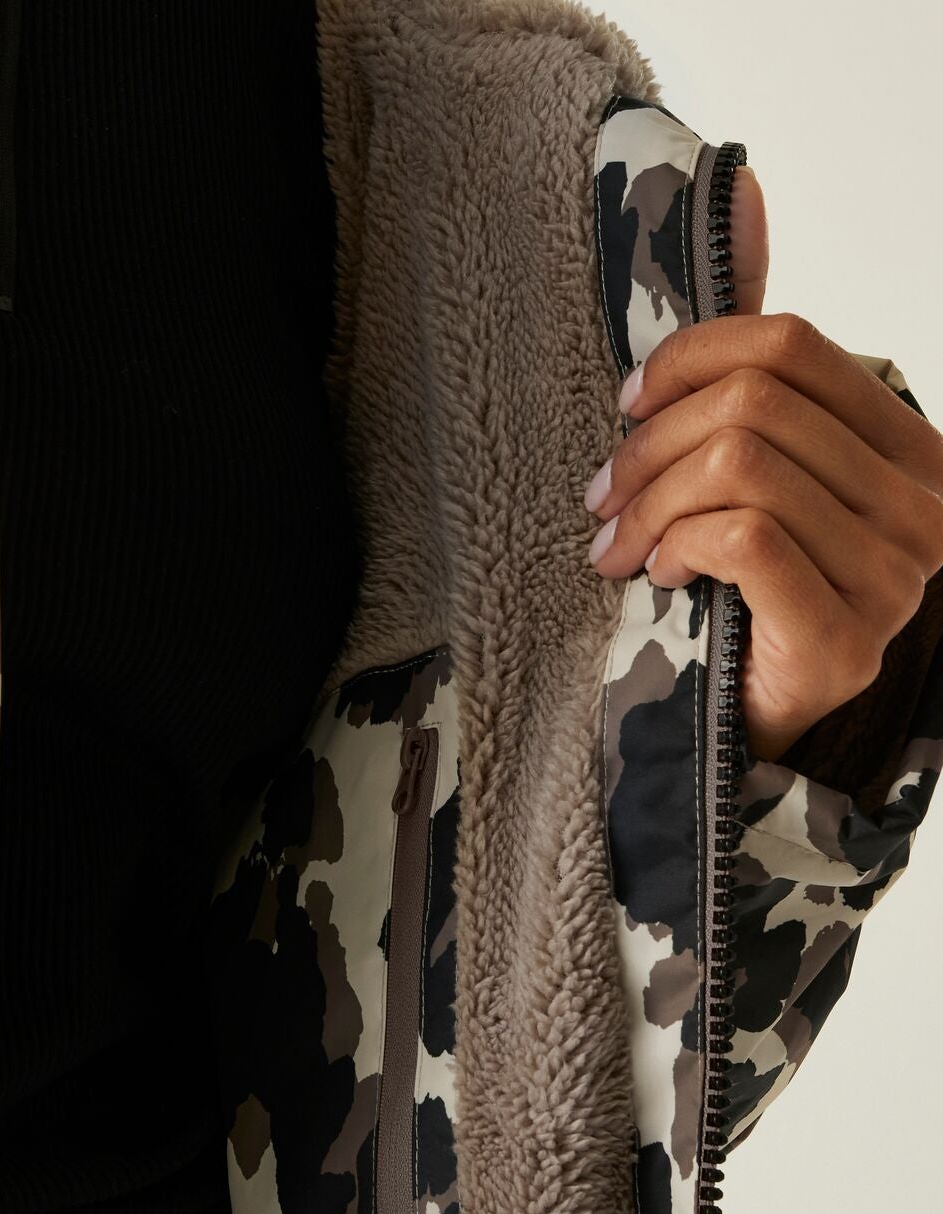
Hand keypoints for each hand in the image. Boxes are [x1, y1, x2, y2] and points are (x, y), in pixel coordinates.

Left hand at [583, 168, 942, 760]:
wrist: (745, 729)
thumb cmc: (740, 596)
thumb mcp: (746, 474)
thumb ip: (750, 369)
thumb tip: (743, 186)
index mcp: (905, 446)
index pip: (792, 347)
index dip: (688, 362)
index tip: (627, 411)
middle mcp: (922, 500)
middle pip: (754, 405)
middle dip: (647, 448)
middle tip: (600, 499)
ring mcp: (896, 571)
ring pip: (741, 466)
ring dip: (648, 503)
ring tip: (615, 545)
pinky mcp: (848, 635)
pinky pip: (745, 536)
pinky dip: (678, 544)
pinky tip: (660, 575)